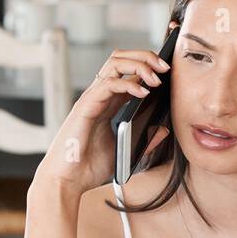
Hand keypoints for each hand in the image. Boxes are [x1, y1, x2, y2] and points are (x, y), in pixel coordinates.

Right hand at [34, 25, 176, 194]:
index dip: (147, 62)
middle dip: (146, 56)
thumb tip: (164, 129)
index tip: (168, 68)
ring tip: (157, 77)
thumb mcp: (126, 153)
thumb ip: (145, 141)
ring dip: (139, 64)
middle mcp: (100, 96)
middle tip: (165, 68)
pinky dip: (128, 84)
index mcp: (109, 103)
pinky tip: (143, 93)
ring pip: (114, 63)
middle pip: (121, 58)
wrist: (68, 181)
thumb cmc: (90, 167)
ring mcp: (92, 99)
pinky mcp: (86, 107)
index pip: (127, 70)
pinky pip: (108, 84)